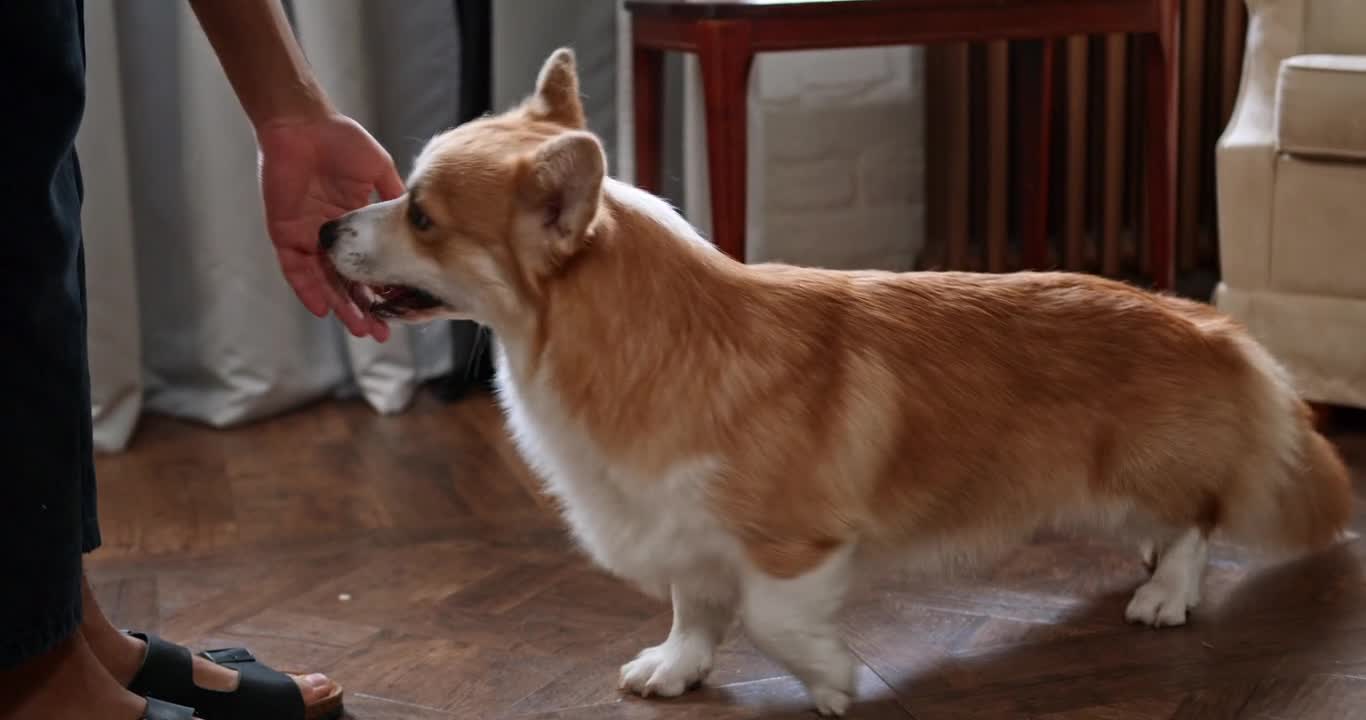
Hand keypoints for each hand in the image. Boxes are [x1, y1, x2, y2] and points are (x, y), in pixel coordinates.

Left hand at [257, 113, 403, 340]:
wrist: (304, 124)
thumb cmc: (341, 140)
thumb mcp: (379, 172)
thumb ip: (394, 198)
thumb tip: (420, 221)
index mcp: (354, 223)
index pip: (369, 264)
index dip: (382, 288)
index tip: (399, 308)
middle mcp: (331, 235)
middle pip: (348, 282)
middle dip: (363, 308)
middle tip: (380, 332)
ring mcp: (307, 236)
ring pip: (325, 281)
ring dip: (341, 306)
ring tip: (360, 328)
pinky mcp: (285, 233)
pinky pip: (296, 269)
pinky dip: (308, 289)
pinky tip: (323, 309)